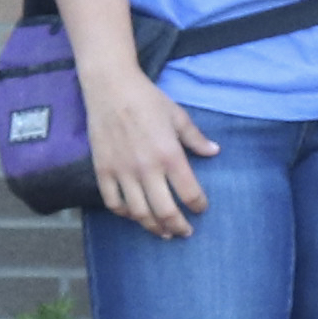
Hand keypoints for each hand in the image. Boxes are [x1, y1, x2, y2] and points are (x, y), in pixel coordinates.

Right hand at [92, 62, 218, 236]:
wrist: (110, 86)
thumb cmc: (147, 98)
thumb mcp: (177, 115)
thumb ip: (196, 138)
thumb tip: (214, 151)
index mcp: (170, 155)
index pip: (190, 193)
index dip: (198, 206)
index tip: (201, 208)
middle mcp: (147, 168)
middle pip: (165, 212)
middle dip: (178, 227)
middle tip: (184, 232)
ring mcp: (123, 172)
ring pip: (139, 213)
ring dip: (153, 227)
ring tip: (162, 232)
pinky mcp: (103, 170)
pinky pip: (113, 202)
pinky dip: (124, 214)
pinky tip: (134, 214)